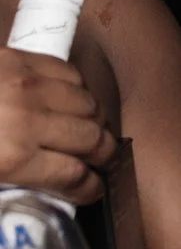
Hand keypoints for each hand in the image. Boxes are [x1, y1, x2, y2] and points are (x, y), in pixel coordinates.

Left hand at [0, 49, 115, 202]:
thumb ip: (12, 182)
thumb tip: (42, 189)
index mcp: (11, 158)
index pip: (73, 176)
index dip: (89, 188)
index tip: (92, 190)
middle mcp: (27, 120)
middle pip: (91, 138)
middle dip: (102, 154)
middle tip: (101, 161)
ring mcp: (26, 84)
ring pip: (88, 104)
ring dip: (91, 121)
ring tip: (87, 129)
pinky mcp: (19, 58)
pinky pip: (70, 74)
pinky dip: (76, 90)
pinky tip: (68, 100)